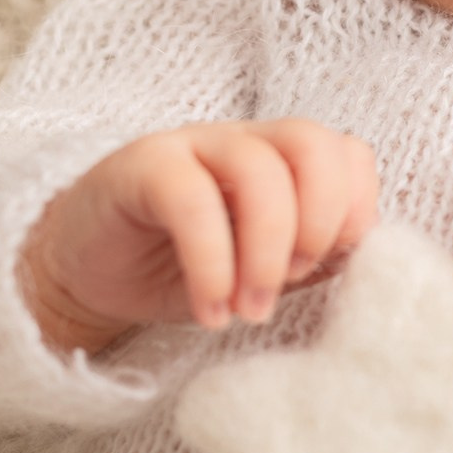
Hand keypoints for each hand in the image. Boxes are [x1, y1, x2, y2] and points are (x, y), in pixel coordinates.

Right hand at [19, 119, 381, 355]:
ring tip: (250, 310)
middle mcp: (245, 142)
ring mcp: (193, 146)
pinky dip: (211, 263)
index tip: (332, 266)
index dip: (354, 209)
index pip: (348, 152)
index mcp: (285, 160)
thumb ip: (311, 257)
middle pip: (312, 143)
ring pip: (256, 168)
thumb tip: (362, 259)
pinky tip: (210, 309)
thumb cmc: (186, 269)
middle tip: (292, 282)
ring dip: (265, 252)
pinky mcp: (141, 167)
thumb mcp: (261, 270)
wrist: (90, 274)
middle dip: (319, 221)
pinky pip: (189, 199)